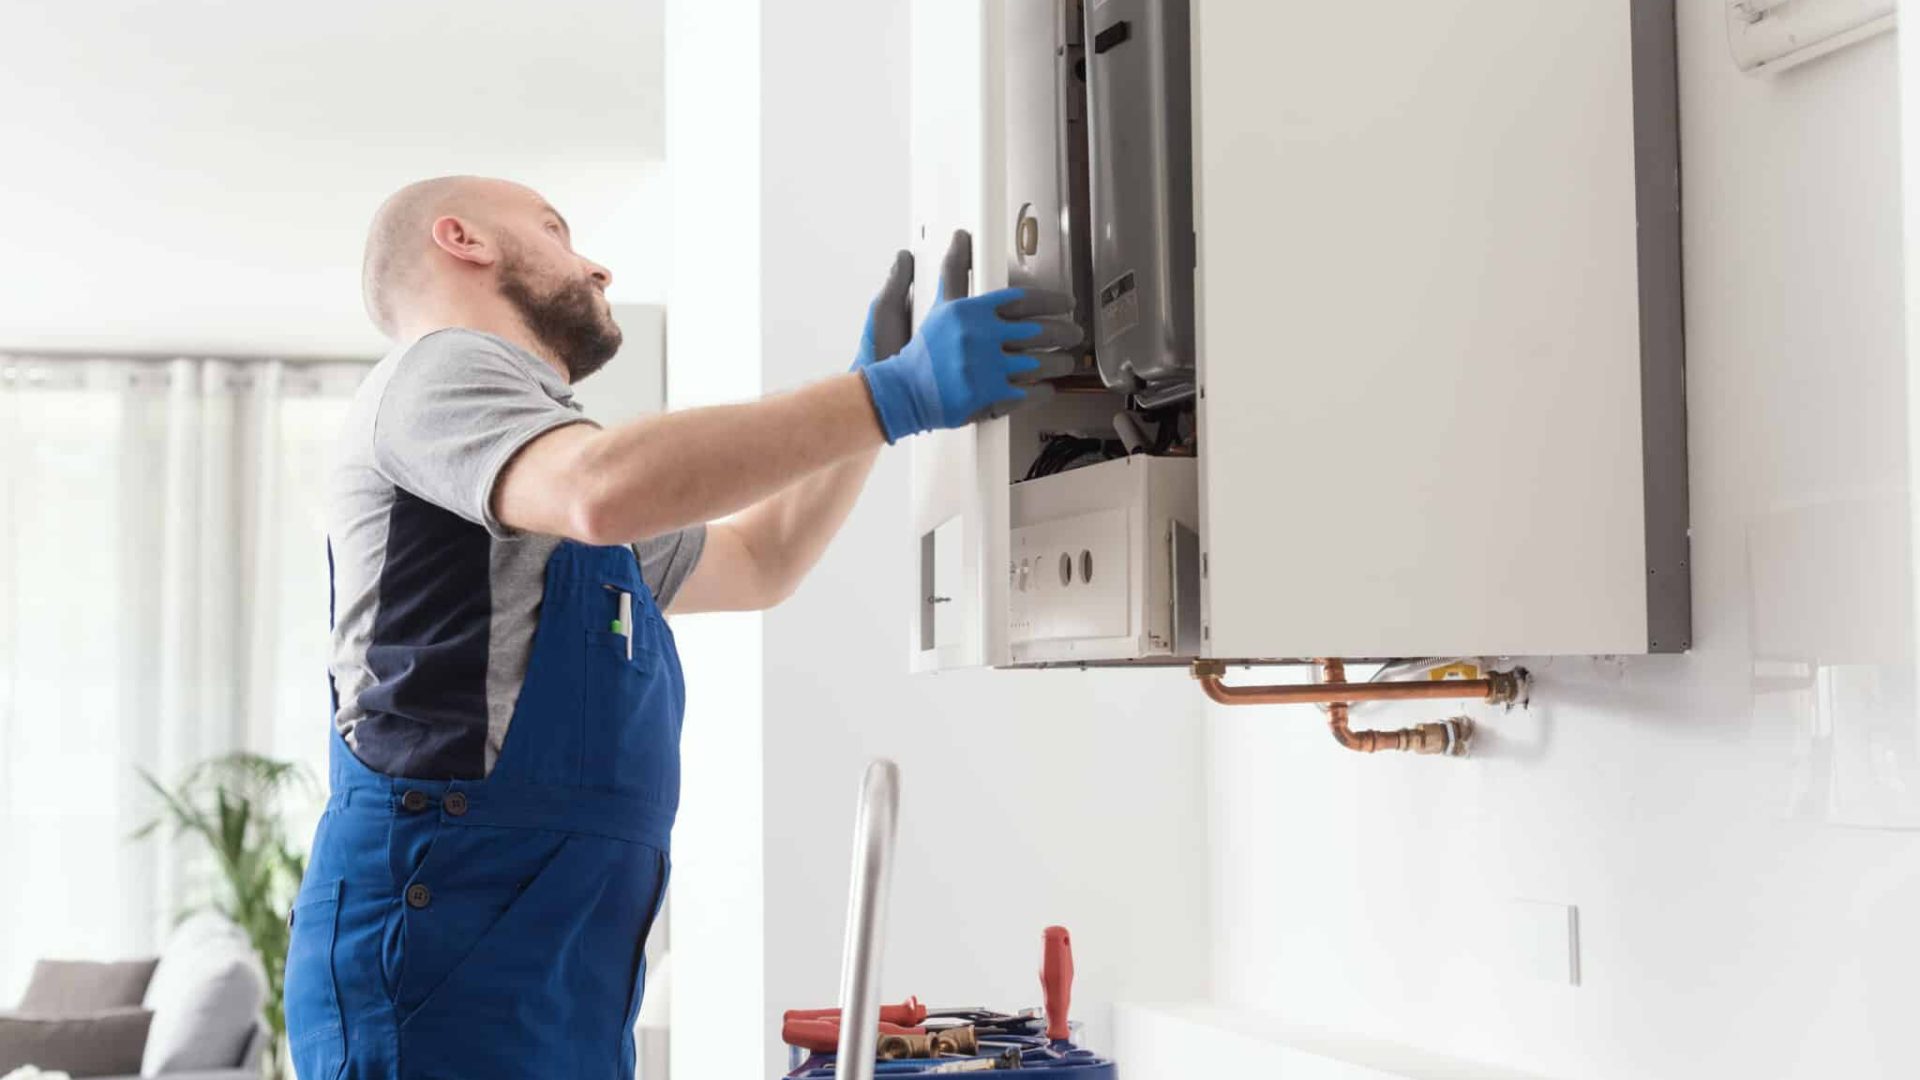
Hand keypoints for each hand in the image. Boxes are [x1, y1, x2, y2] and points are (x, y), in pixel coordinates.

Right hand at [860, 231, 1080, 442]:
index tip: (1068, 304)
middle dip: (1064, 333)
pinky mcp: (989, 396)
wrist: (905, 391)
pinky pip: (1027, 392)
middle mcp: (982, 338)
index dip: (1052, 301)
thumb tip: (961, 237)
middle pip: (1039, 331)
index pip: (1024, 300)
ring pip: (1038, 363)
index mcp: (973, 312)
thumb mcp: (942, 306)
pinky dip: (1043, 391)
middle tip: (1076, 334)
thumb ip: (955, 272)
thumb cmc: (925, 350)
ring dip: (1059, 363)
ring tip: (1067, 362)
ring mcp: (987, 369)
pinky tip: (1050, 388)